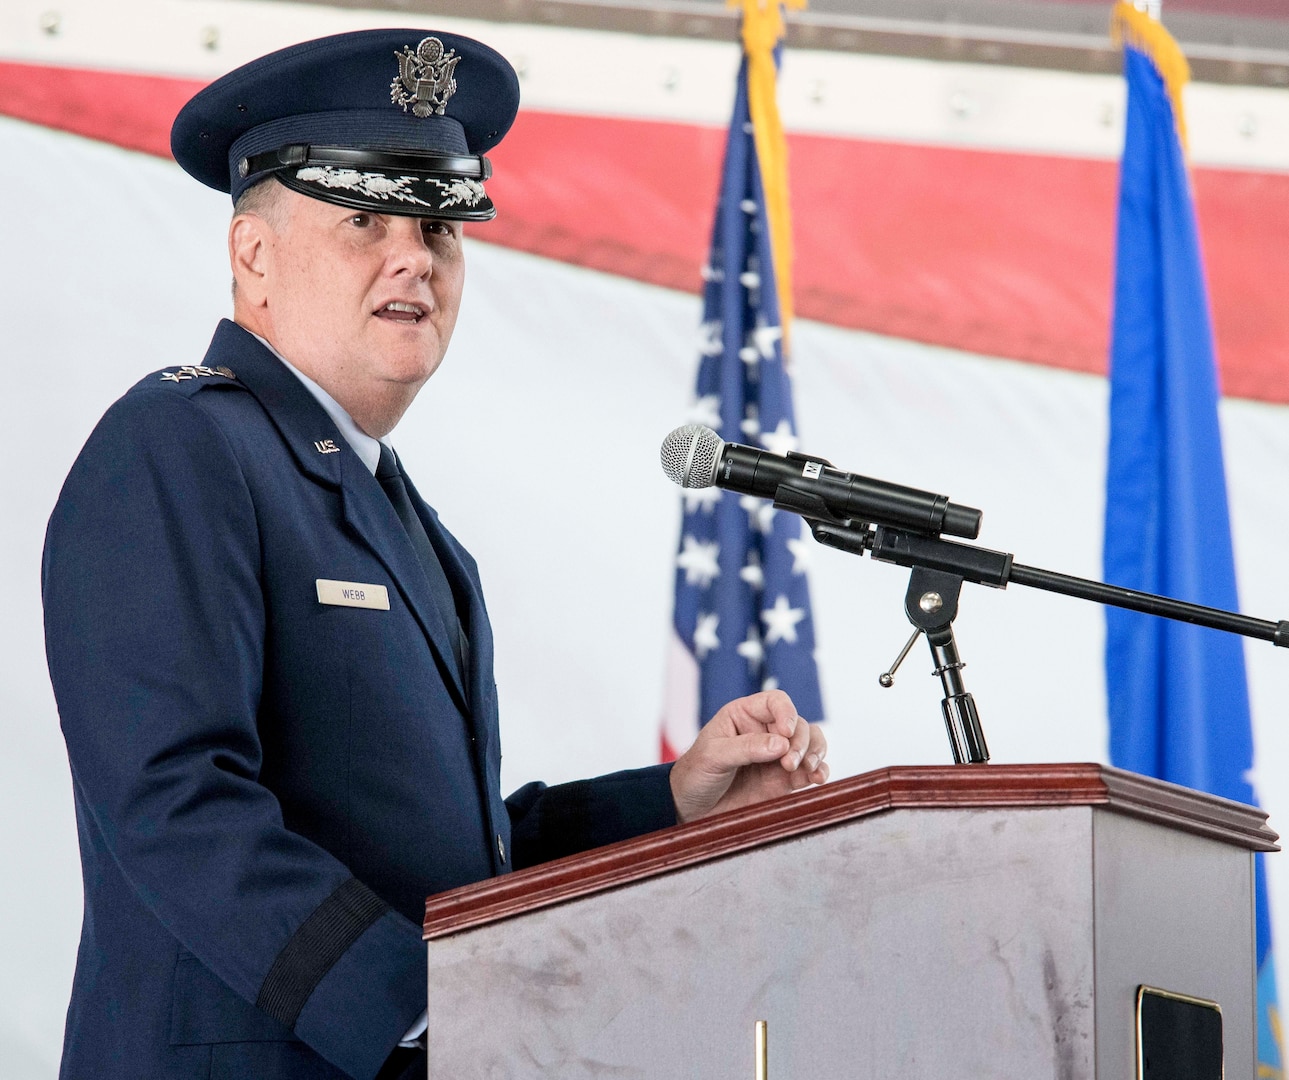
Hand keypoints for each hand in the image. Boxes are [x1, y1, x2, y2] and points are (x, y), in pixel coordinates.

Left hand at [669, 690, 827, 823]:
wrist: (690, 810)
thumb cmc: (694, 774)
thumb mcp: (713, 756)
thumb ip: (746, 748)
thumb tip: (781, 744)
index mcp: (744, 715)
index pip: (775, 702)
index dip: (787, 713)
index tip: (785, 733)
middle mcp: (764, 732)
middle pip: (798, 724)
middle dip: (800, 741)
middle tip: (789, 762)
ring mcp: (776, 756)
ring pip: (810, 744)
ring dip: (814, 753)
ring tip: (807, 770)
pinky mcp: (783, 780)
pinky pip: (809, 771)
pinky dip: (819, 772)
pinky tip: (818, 778)